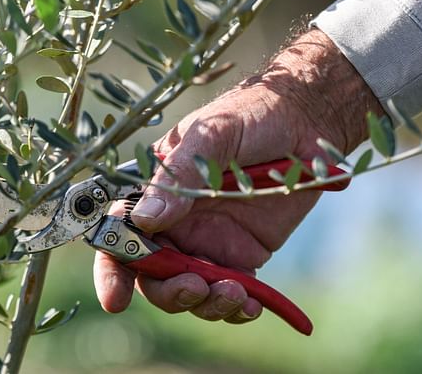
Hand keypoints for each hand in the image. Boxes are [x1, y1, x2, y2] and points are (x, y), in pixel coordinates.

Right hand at [93, 29, 381, 323]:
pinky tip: (251, 304)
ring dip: (203, 303)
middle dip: (166, 291)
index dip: (113, 268)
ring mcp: (209, 240)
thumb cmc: (252, 114)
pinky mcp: (243, 254)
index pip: (122, 233)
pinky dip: (235, 308)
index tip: (116, 297)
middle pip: (152, 274)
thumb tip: (143, 218)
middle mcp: (176, 221)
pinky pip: (230, 292)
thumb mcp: (212, 135)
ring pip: (189, 289)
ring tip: (233, 293)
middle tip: (194, 287)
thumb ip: (179, 175)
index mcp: (157, 190)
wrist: (307, 121)